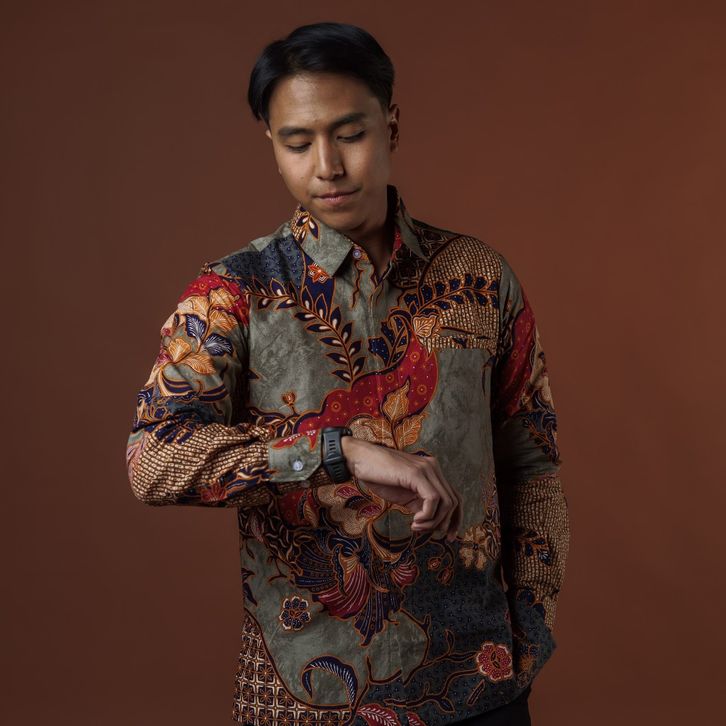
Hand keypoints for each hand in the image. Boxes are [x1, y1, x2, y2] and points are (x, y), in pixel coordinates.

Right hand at [340, 436, 461, 541]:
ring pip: (447, 502)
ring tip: (416, 527)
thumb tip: (432, 523)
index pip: (454, 497)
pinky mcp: (416, 474)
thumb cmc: (378, 476)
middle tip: (428, 534)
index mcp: (431, 472)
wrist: (359, 459)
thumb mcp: (403, 494)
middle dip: (446, 523)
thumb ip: (419, 504)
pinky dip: (427, 516)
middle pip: (455, 501)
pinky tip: (414, 521)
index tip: (449, 536)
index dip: (455, 519)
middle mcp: (433, 468)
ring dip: (433, 522)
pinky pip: (433, 500)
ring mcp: (426, 469)